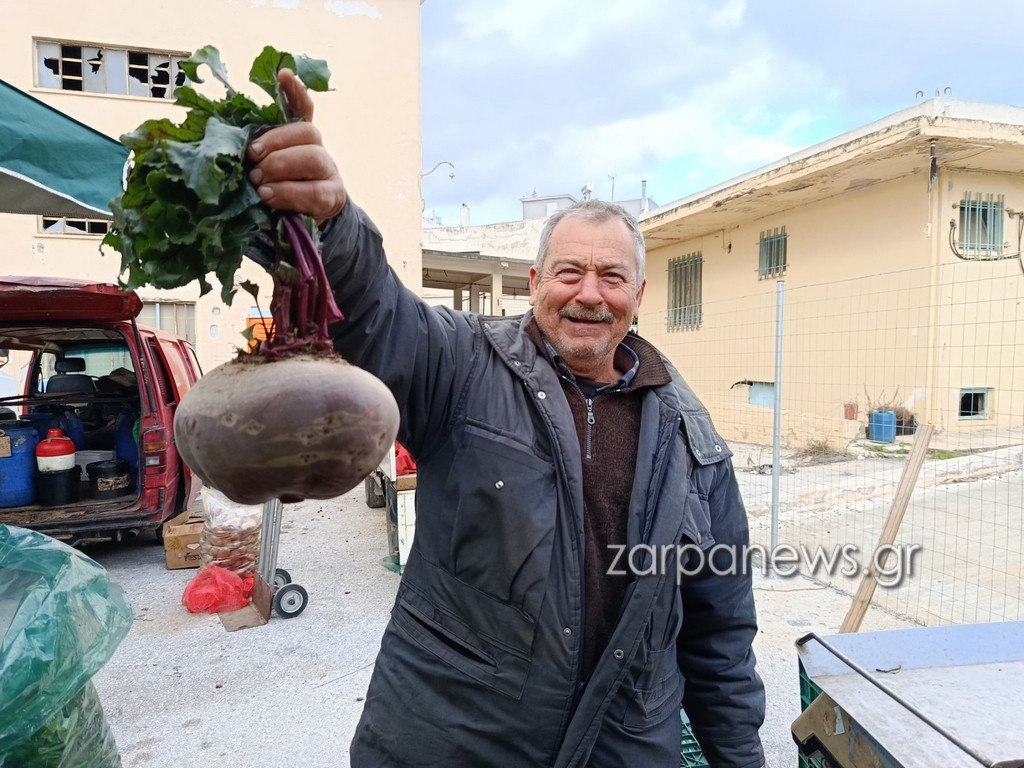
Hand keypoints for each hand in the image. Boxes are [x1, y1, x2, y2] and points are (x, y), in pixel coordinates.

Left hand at [246, 69, 346, 223]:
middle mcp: (318, 149)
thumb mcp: (261, 169)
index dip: (295, 91)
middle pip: (307, 132)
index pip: (303, 108)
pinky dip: (288, 192)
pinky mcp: (332, 196)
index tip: (283, 74)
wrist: (305, 225)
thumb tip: (223, 143)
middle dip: (276, 141)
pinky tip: (268, 196)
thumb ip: (253, 155)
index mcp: (299, 139)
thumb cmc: (276, 192)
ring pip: (313, 157)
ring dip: (281, 166)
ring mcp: (329, 172)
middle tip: (252, 156)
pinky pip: (314, 191)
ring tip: (258, 182)